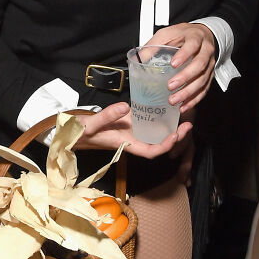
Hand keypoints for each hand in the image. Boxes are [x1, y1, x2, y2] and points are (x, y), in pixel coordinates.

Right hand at [73, 101, 192, 157]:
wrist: (71, 132)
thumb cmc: (80, 133)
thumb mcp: (91, 125)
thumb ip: (107, 116)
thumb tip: (126, 106)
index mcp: (126, 145)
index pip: (151, 151)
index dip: (165, 146)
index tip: (175, 135)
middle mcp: (132, 140)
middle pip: (159, 143)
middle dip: (175, 137)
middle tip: (188, 123)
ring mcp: (131, 131)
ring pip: (155, 133)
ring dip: (170, 127)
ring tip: (183, 116)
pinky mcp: (128, 122)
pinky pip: (146, 122)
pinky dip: (157, 117)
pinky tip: (165, 107)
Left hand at [147, 23, 216, 111]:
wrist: (203, 34)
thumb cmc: (183, 34)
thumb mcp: (167, 33)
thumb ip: (153, 45)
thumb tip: (137, 59)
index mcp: (195, 38)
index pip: (192, 45)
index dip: (184, 55)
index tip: (173, 64)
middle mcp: (205, 51)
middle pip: (199, 65)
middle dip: (185, 77)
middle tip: (170, 86)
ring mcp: (209, 64)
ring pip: (202, 79)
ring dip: (188, 92)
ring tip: (174, 100)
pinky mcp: (209, 75)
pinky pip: (204, 89)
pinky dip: (194, 99)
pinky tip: (184, 106)